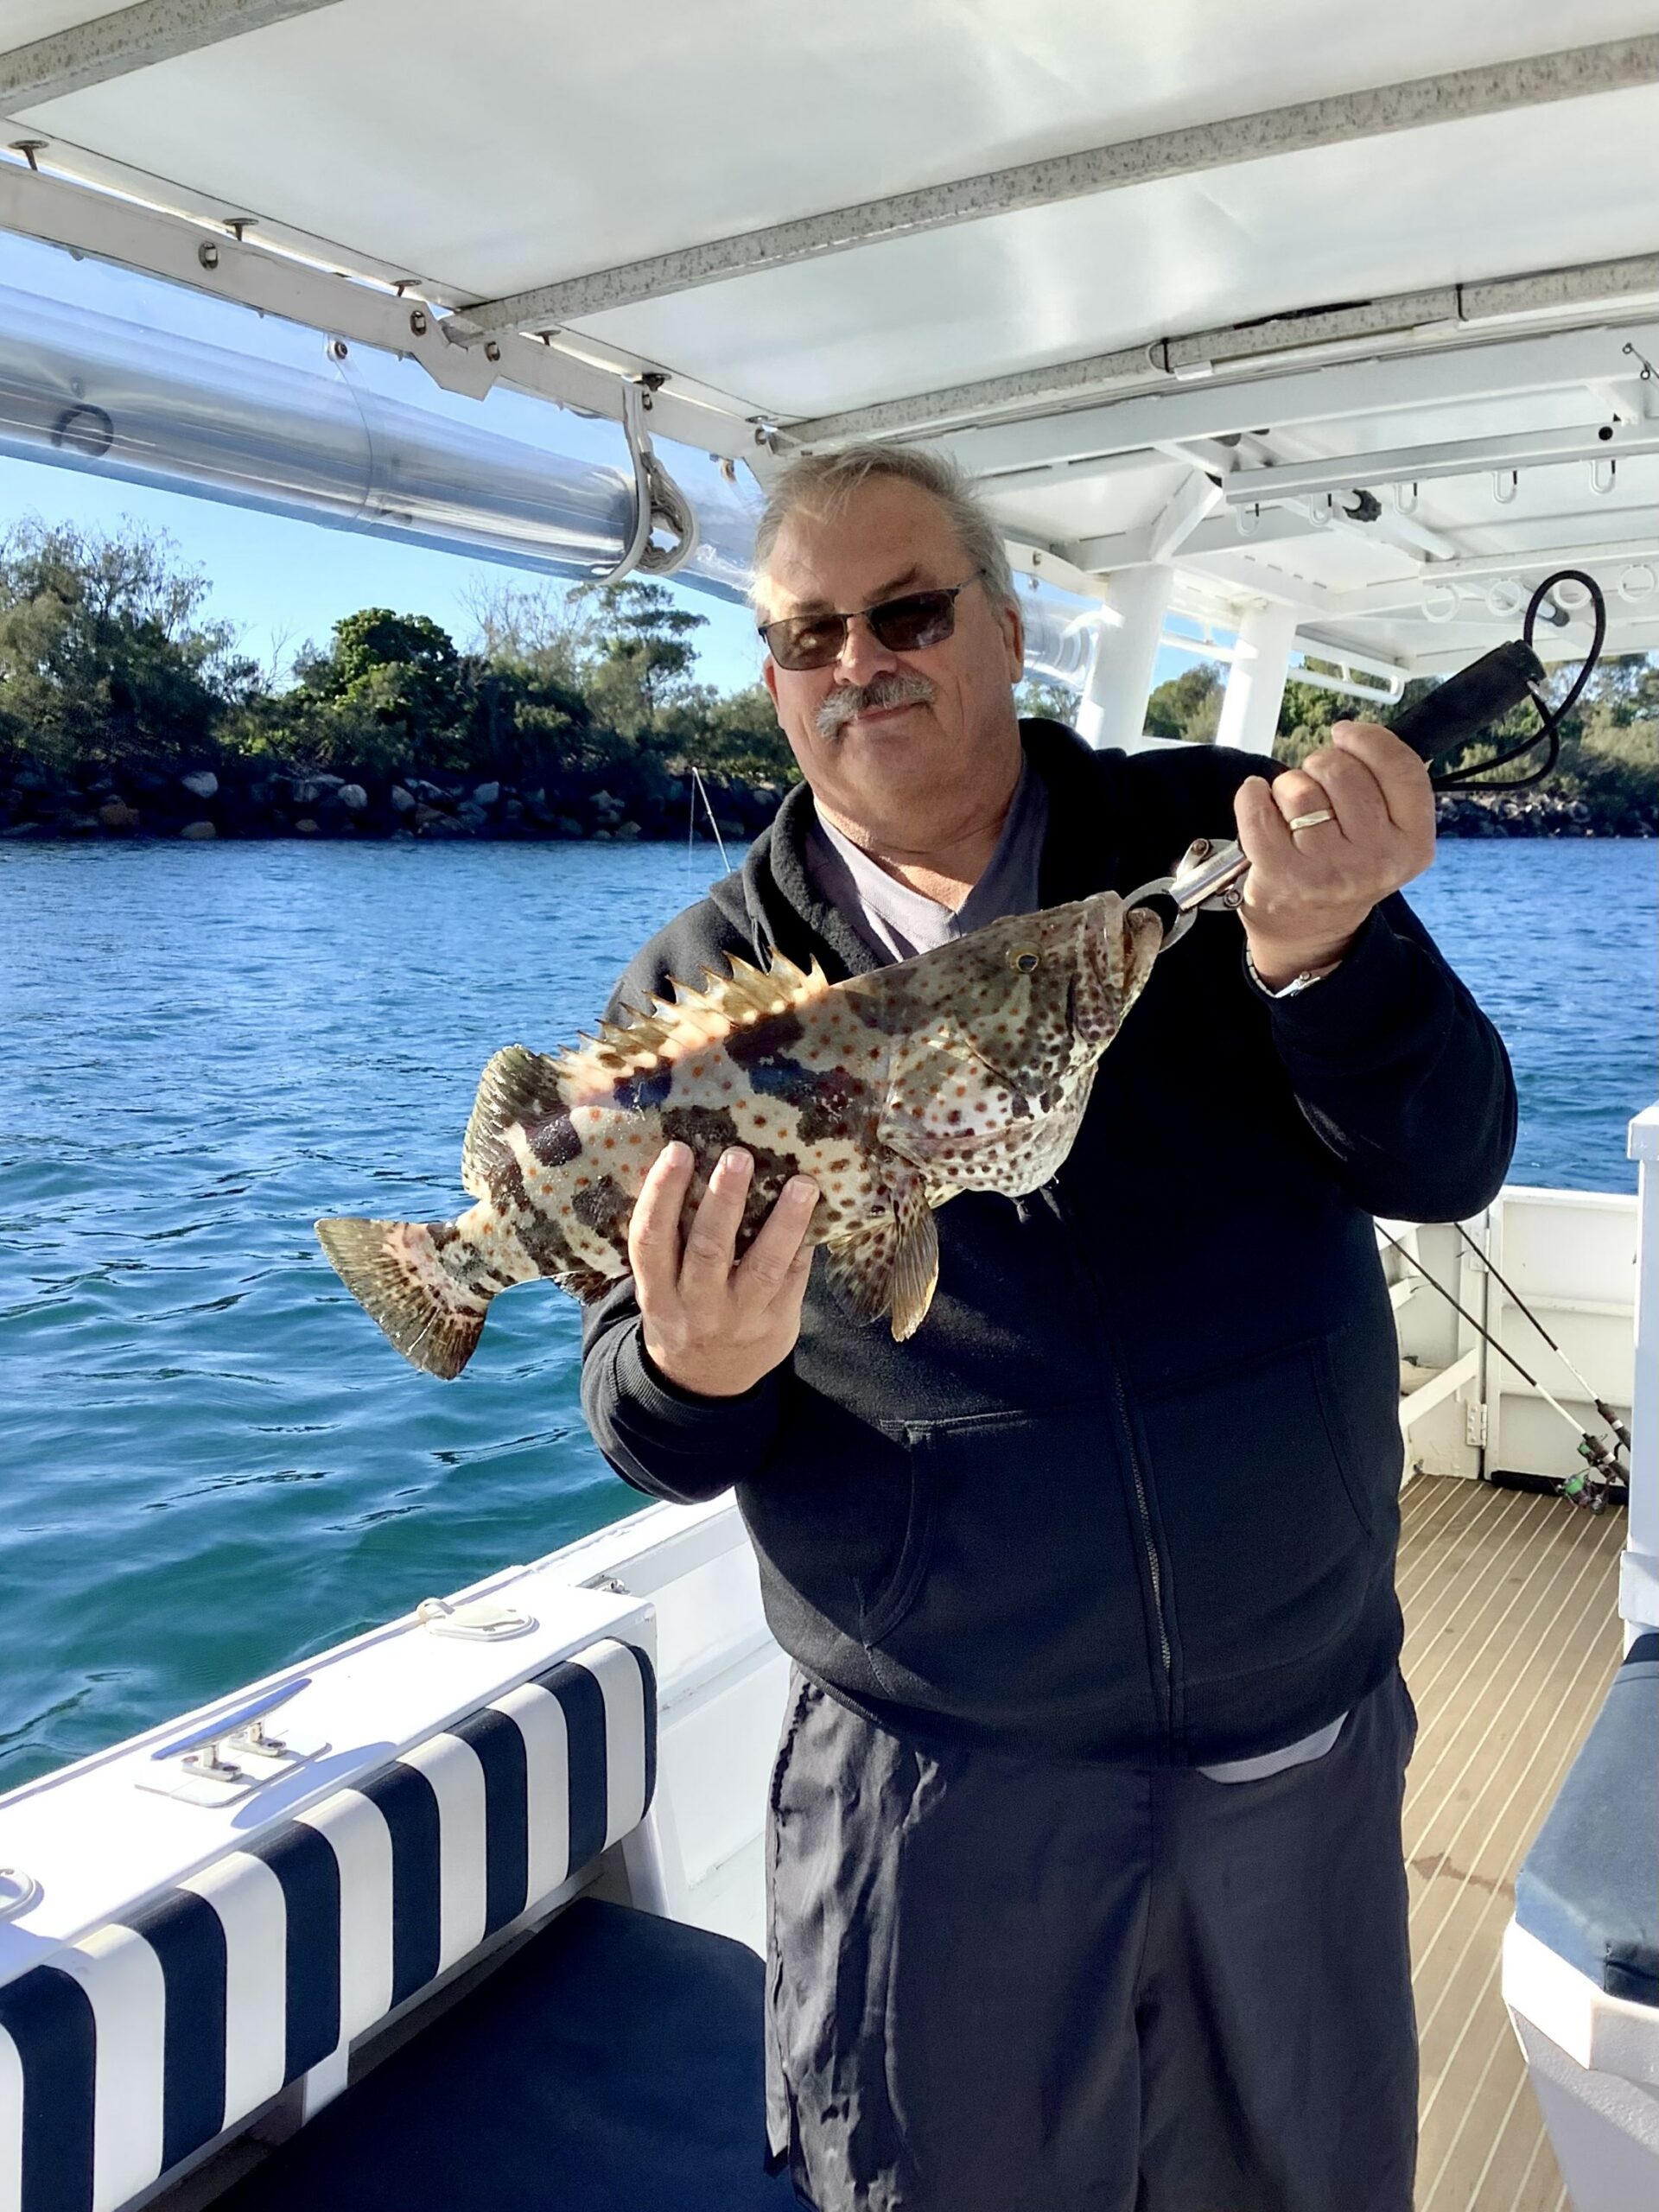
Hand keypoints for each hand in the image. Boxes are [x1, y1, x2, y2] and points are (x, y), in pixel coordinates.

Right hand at [630, 1141, 818, 1398]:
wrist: (703, 1384)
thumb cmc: (680, 1312)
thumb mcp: (659, 1286)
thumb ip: (670, 1242)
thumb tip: (693, 1163)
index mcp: (657, 1291)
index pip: (651, 1239)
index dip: (661, 1194)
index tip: (678, 1150)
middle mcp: (695, 1307)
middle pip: (708, 1250)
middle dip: (724, 1201)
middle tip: (739, 1156)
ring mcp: (739, 1319)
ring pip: (762, 1267)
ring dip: (784, 1222)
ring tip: (803, 1183)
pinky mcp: (777, 1325)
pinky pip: (794, 1280)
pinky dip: (804, 1245)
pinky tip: (818, 1214)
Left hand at [1235, 722, 1435, 988]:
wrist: (1310, 932)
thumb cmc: (1345, 866)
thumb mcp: (1389, 834)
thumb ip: (1386, 785)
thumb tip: (1350, 733)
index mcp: (1413, 843)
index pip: (1402, 769)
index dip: (1369, 739)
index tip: (1345, 733)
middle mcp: (1376, 859)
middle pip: (1344, 772)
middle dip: (1321, 764)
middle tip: (1316, 786)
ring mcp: (1328, 869)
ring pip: (1300, 789)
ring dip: (1288, 786)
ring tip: (1291, 809)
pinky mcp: (1282, 874)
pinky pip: (1258, 810)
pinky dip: (1252, 796)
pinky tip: (1258, 801)